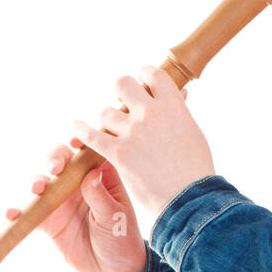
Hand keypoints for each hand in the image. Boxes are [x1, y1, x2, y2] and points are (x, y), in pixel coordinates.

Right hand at [5, 138, 148, 271]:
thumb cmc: (122, 240)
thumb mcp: (116, 218)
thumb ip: (102, 197)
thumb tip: (92, 175)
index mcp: (102, 177)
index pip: (89, 153)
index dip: (81, 143)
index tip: (75, 143)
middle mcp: (79, 184)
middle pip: (62, 162)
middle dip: (55, 159)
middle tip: (55, 168)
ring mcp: (62, 201)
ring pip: (44, 182)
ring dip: (37, 181)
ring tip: (37, 189)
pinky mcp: (49, 221)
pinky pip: (31, 213)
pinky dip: (19, 212)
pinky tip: (13, 214)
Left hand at [71, 65, 215, 227]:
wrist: (189, 197)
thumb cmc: (196, 168)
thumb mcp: (193, 132)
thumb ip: (180, 111)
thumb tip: (180, 92)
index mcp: (173, 106)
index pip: (153, 74)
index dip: (144, 74)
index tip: (142, 81)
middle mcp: (150, 113)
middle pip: (123, 84)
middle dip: (121, 92)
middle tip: (123, 103)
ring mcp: (132, 132)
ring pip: (106, 112)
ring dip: (108, 120)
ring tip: (113, 130)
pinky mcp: (117, 152)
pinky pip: (90, 135)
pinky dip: (80, 131)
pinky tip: (76, 127)